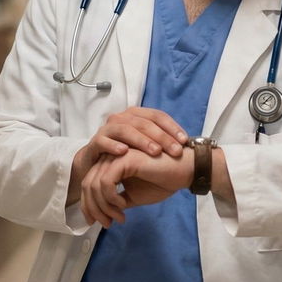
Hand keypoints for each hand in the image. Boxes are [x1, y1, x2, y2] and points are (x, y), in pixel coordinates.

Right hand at [73, 107, 187, 179]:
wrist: (97, 165)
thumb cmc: (125, 155)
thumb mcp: (144, 146)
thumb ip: (160, 141)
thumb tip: (186, 143)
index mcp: (135, 116)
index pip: (157, 116)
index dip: (172, 127)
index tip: (185, 141)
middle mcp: (121, 119)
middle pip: (144, 122)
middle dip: (161, 137)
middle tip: (175, 151)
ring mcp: (107, 129)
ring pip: (125, 129)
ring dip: (141, 140)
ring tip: (155, 152)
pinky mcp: (95, 143)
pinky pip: (103, 141)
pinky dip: (113, 145)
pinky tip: (124, 152)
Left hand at [79, 148, 192, 227]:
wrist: (183, 171)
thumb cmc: (162, 181)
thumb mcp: (134, 196)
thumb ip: (117, 201)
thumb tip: (103, 214)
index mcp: (111, 164)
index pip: (89, 184)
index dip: (89, 205)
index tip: (96, 222)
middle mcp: (110, 157)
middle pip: (87, 185)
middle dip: (93, 209)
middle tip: (107, 224)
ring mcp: (116, 156)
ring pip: (94, 185)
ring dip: (104, 207)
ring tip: (119, 217)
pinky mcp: (124, 159)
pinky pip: (106, 183)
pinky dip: (111, 199)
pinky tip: (123, 205)